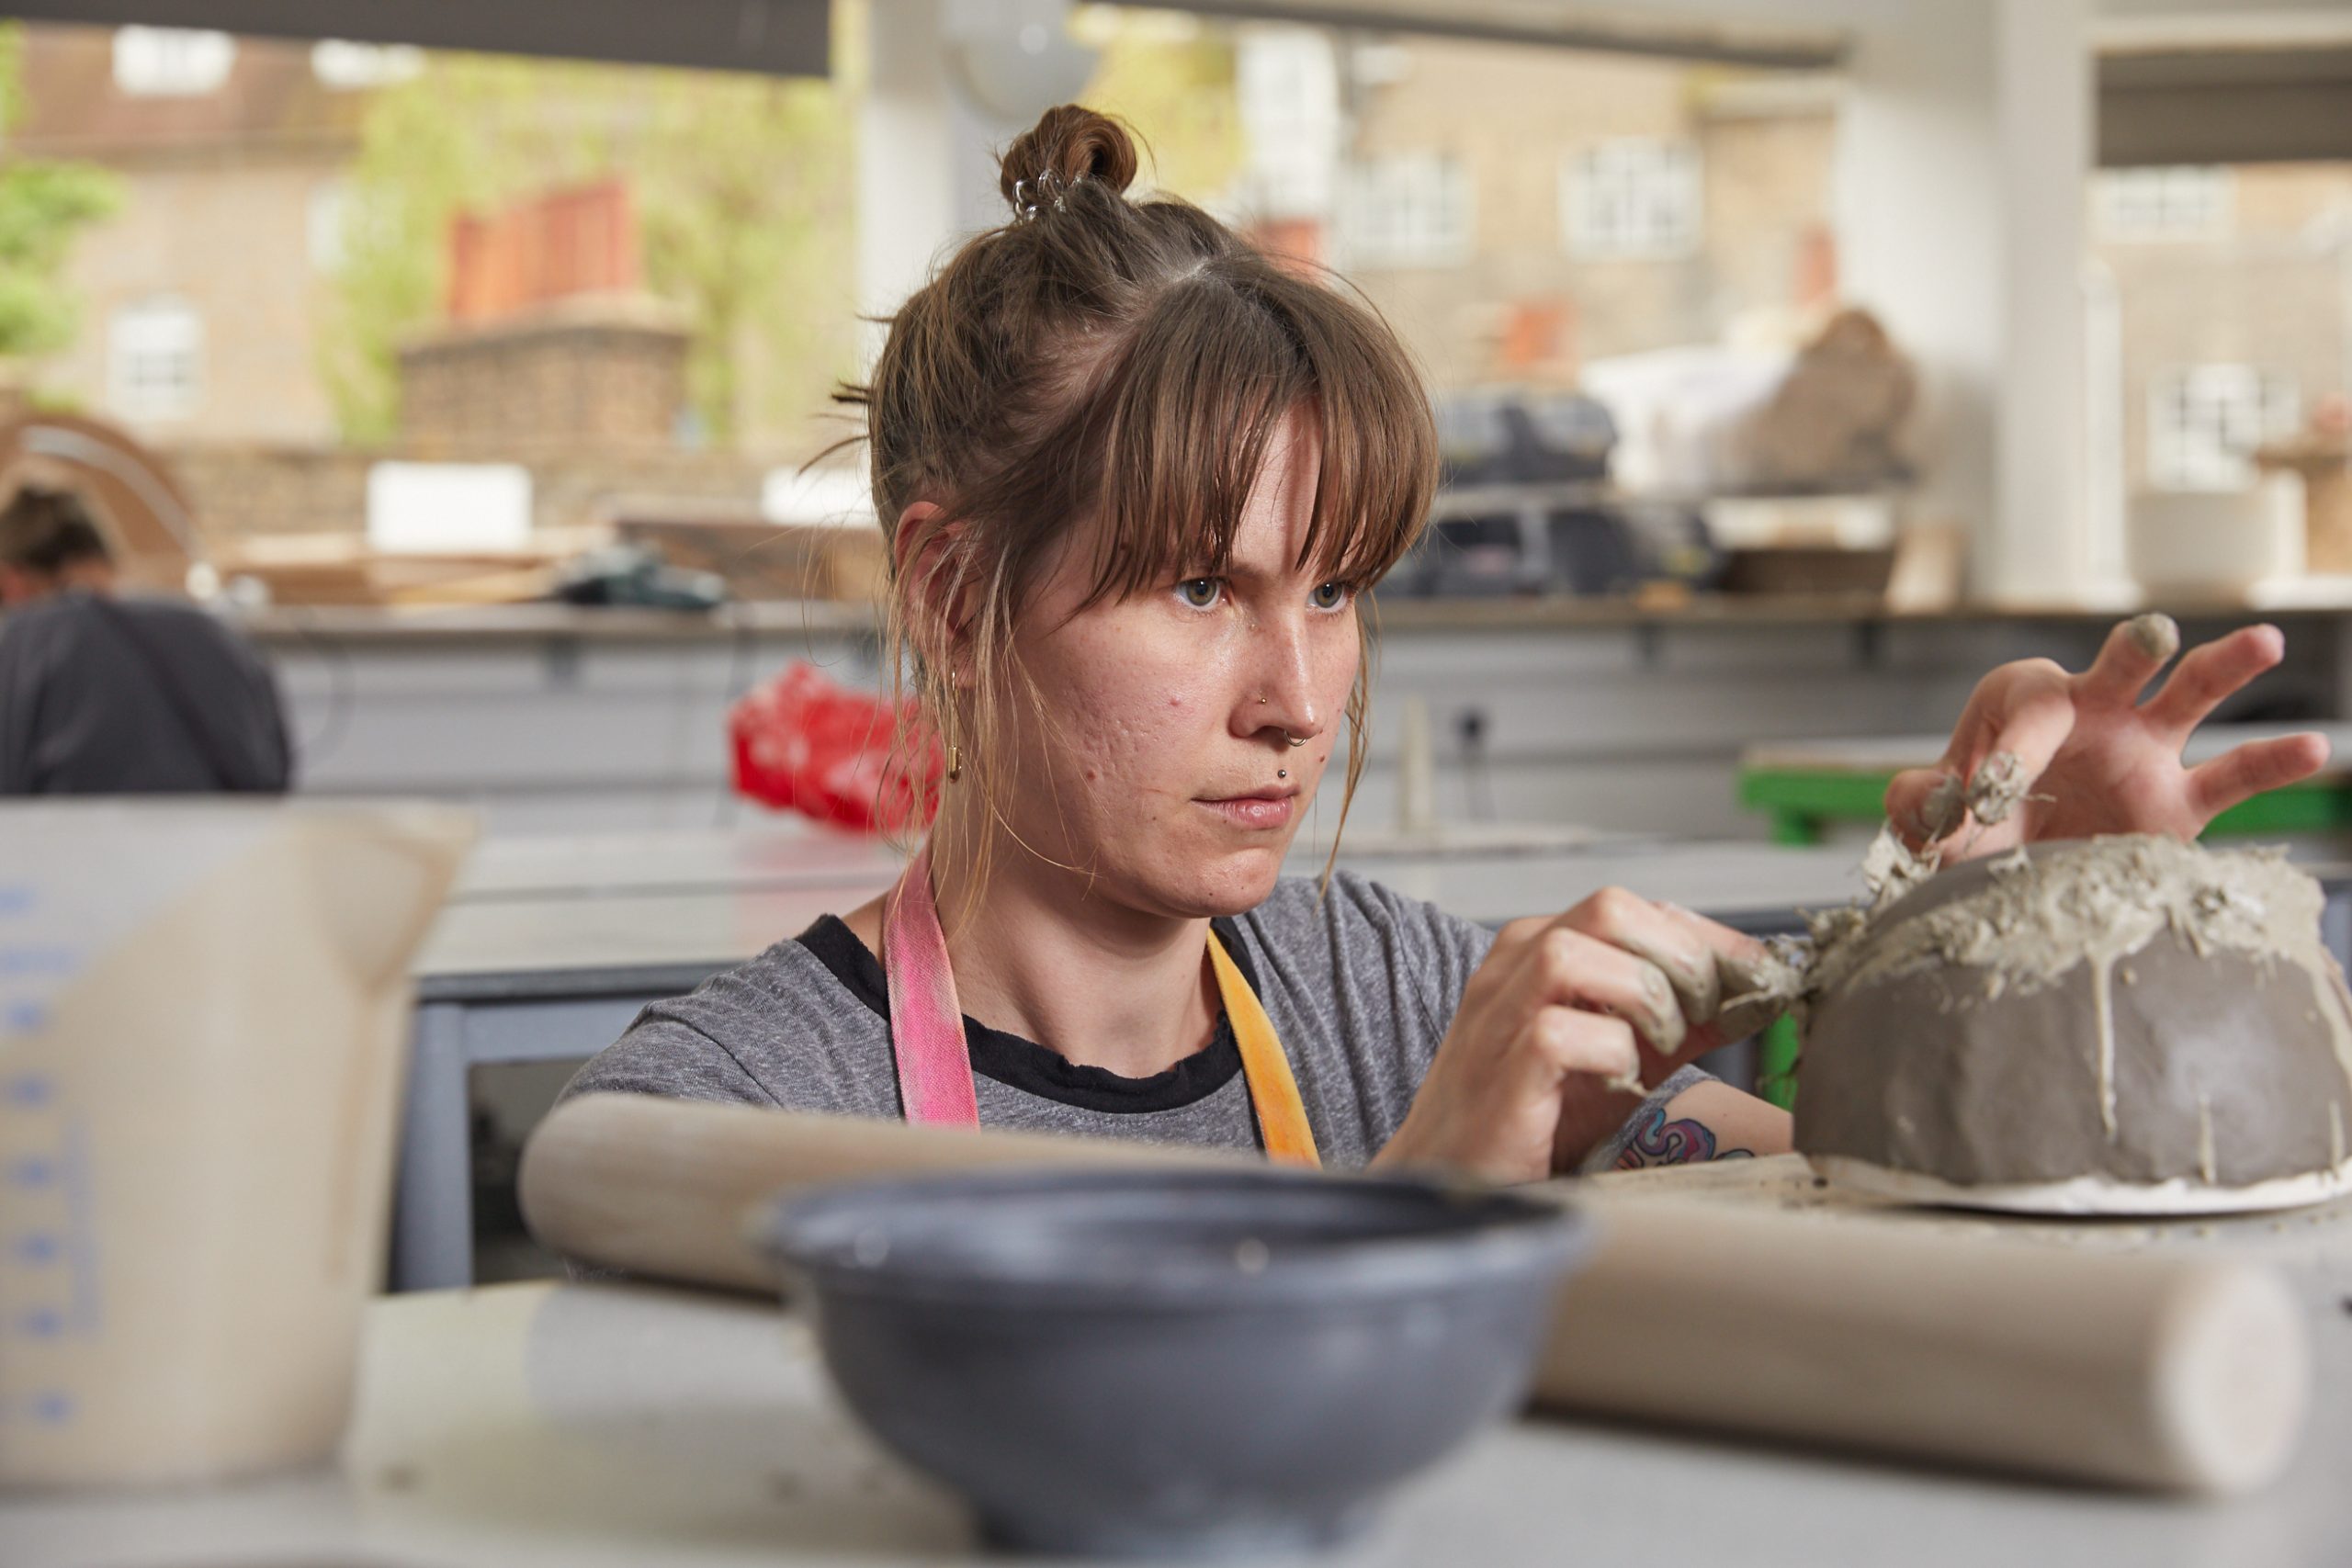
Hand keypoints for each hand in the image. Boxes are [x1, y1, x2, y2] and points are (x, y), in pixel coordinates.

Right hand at [1374, 888, 1780, 1183]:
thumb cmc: (1535, 1113)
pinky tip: (1620, 1079)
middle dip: (1680, 958)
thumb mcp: (1623, 1052)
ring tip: (1661, 1044)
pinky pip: (1557, 1032)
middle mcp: (1515, 966)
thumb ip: (1682, 1019)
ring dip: (1642, 996)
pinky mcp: (1500, 1068)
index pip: (1641, 909)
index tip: (1760, 977)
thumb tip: (1754, 993)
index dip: (1710, 939)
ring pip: (1574, 952)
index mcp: (1542, 948)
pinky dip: (1609, 1052)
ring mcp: (1500, 1014)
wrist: (1457, 1172)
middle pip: (1610, 908)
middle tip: (1706, 1014)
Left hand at [1884, 616, 2328, 858]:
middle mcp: (2090, 712)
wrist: (2006, 878)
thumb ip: (1918, 804)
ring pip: (2188, 698)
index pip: (2025, 711)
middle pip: (2117, 668)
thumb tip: (1928, 799)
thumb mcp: (1930, 820)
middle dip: (2132, 651)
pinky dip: (2270, 763)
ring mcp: (2142, 751)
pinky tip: (2312, 748)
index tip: (1986, 796)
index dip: (2008, 750)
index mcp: (2022, 704)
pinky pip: (2229, 777)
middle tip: (2149, 635)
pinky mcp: (2177, 800)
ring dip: (2223, 669)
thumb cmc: (1969, 830)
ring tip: (2265, 642)